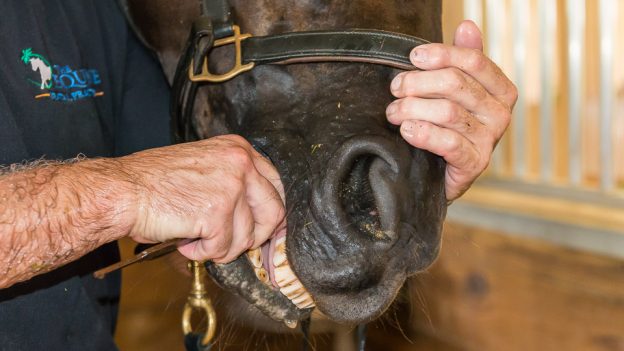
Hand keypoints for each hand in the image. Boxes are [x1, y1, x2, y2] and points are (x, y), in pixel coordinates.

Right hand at [122, 135, 285, 262]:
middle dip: (254, 236)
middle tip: (229, 242)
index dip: (270, 214)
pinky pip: (223, 248)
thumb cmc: (154, 182)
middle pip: (274, 212)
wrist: (122, 190)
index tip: (260, 229)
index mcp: (239, 148)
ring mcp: (231, 186)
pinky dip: (203, 253)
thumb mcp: (205, 166)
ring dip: (222, 246)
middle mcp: (240, 162)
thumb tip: (257, 213)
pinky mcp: (217, 212)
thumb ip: (234, 181)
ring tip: (196, 238)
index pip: (276, 185)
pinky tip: (185, 241)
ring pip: (247, 236)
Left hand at [386, 20, 516, 200]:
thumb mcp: (455, 92)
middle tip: (395, 89)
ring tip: (393, 112)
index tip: (413, 57)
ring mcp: (489, 140)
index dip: (441, 54)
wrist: (441, 175)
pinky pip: (448, 142)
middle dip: (417, 83)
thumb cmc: (448, 128)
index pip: (473, 61)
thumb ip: (463, 60)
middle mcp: (500, 113)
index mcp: (500, 90)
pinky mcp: (474, 163)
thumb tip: (467, 25)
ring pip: (447, 112)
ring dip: (412, 108)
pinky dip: (423, 133)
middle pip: (456, 84)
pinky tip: (407, 130)